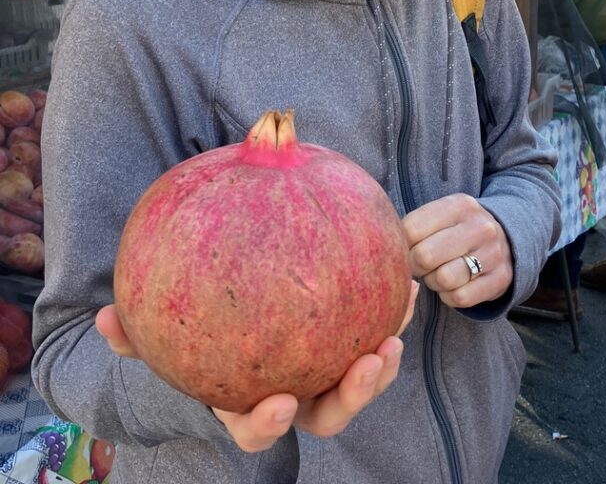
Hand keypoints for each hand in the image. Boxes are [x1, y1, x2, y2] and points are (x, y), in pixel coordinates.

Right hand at [95, 281, 418, 451]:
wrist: (232, 324)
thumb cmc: (193, 335)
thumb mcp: (161, 332)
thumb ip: (135, 332)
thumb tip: (103, 319)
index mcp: (246, 400)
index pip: (256, 427)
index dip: (268, 422)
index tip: (282, 402)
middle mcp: (290, 394)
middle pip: (326, 414)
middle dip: (352, 396)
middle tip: (368, 362)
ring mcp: (322, 374)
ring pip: (358, 382)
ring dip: (381, 363)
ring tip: (395, 325)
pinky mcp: (347, 344)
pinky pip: (372, 334)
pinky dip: (389, 314)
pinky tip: (402, 278)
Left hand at [402, 194, 512, 308]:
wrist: (508, 239)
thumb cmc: (459, 229)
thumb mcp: (443, 214)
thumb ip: (416, 225)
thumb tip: (386, 247)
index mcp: (459, 205)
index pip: (412, 228)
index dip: (401, 244)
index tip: (405, 248)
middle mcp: (480, 227)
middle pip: (426, 256)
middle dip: (415, 266)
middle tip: (418, 266)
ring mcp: (493, 253)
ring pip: (444, 279)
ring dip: (433, 282)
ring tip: (436, 274)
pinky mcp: (500, 279)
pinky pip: (460, 298)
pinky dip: (449, 297)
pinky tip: (452, 286)